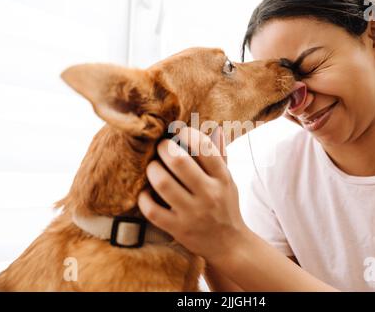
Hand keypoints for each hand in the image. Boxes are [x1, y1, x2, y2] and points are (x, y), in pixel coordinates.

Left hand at [138, 126, 248, 262]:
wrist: (230, 245)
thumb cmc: (226, 207)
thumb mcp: (228, 182)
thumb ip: (221, 157)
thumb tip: (217, 129)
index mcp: (222, 179)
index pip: (205, 147)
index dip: (188, 134)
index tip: (179, 132)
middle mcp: (208, 194)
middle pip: (179, 161)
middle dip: (164, 148)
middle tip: (160, 146)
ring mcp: (192, 213)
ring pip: (162, 182)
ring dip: (152, 169)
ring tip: (152, 166)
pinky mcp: (177, 229)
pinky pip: (152, 210)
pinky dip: (144, 198)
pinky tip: (147, 192)